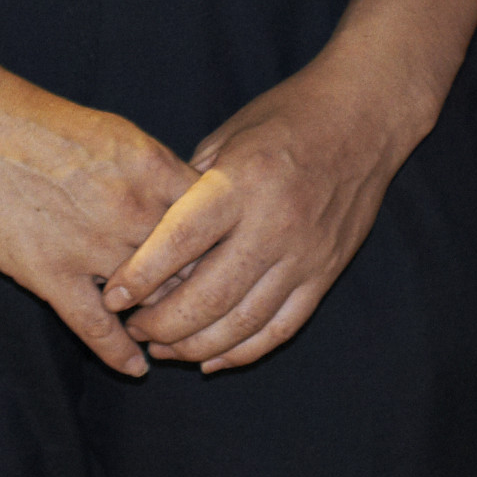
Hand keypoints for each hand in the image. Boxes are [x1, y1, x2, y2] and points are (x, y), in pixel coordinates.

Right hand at [0, 74, 198, 379]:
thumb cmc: (32, 119)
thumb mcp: (113, 131)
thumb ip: (152, 171)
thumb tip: (184, 203)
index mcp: (151, 166)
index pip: (213, 221)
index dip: (223, 247)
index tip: (223, 264)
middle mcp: (132, 208)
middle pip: (191, 267)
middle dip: (200, 290)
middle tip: (205, 311)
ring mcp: (93, 245)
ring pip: (151, 302)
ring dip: (161, 321)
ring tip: (171, 339)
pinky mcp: (51, 274)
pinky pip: (98, 329)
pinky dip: (120, 353)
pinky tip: (135, 368)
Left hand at [105, 50, 422, 372]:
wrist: (364, 117)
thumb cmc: (286, 117)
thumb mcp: (228, 135)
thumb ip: (189, 186)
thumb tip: (151, 237)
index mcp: (241, 182)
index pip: (181, 241)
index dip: (141, 275)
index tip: (112, 297)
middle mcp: (274, 224)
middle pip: (209, 296)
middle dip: (161, 324)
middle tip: (131, 328)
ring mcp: (304, 255)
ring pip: (242, 324)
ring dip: (195, 346)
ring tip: (161, 348)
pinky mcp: (325, 274)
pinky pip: (280, 328)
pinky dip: (242, 352)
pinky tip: (211, 359)